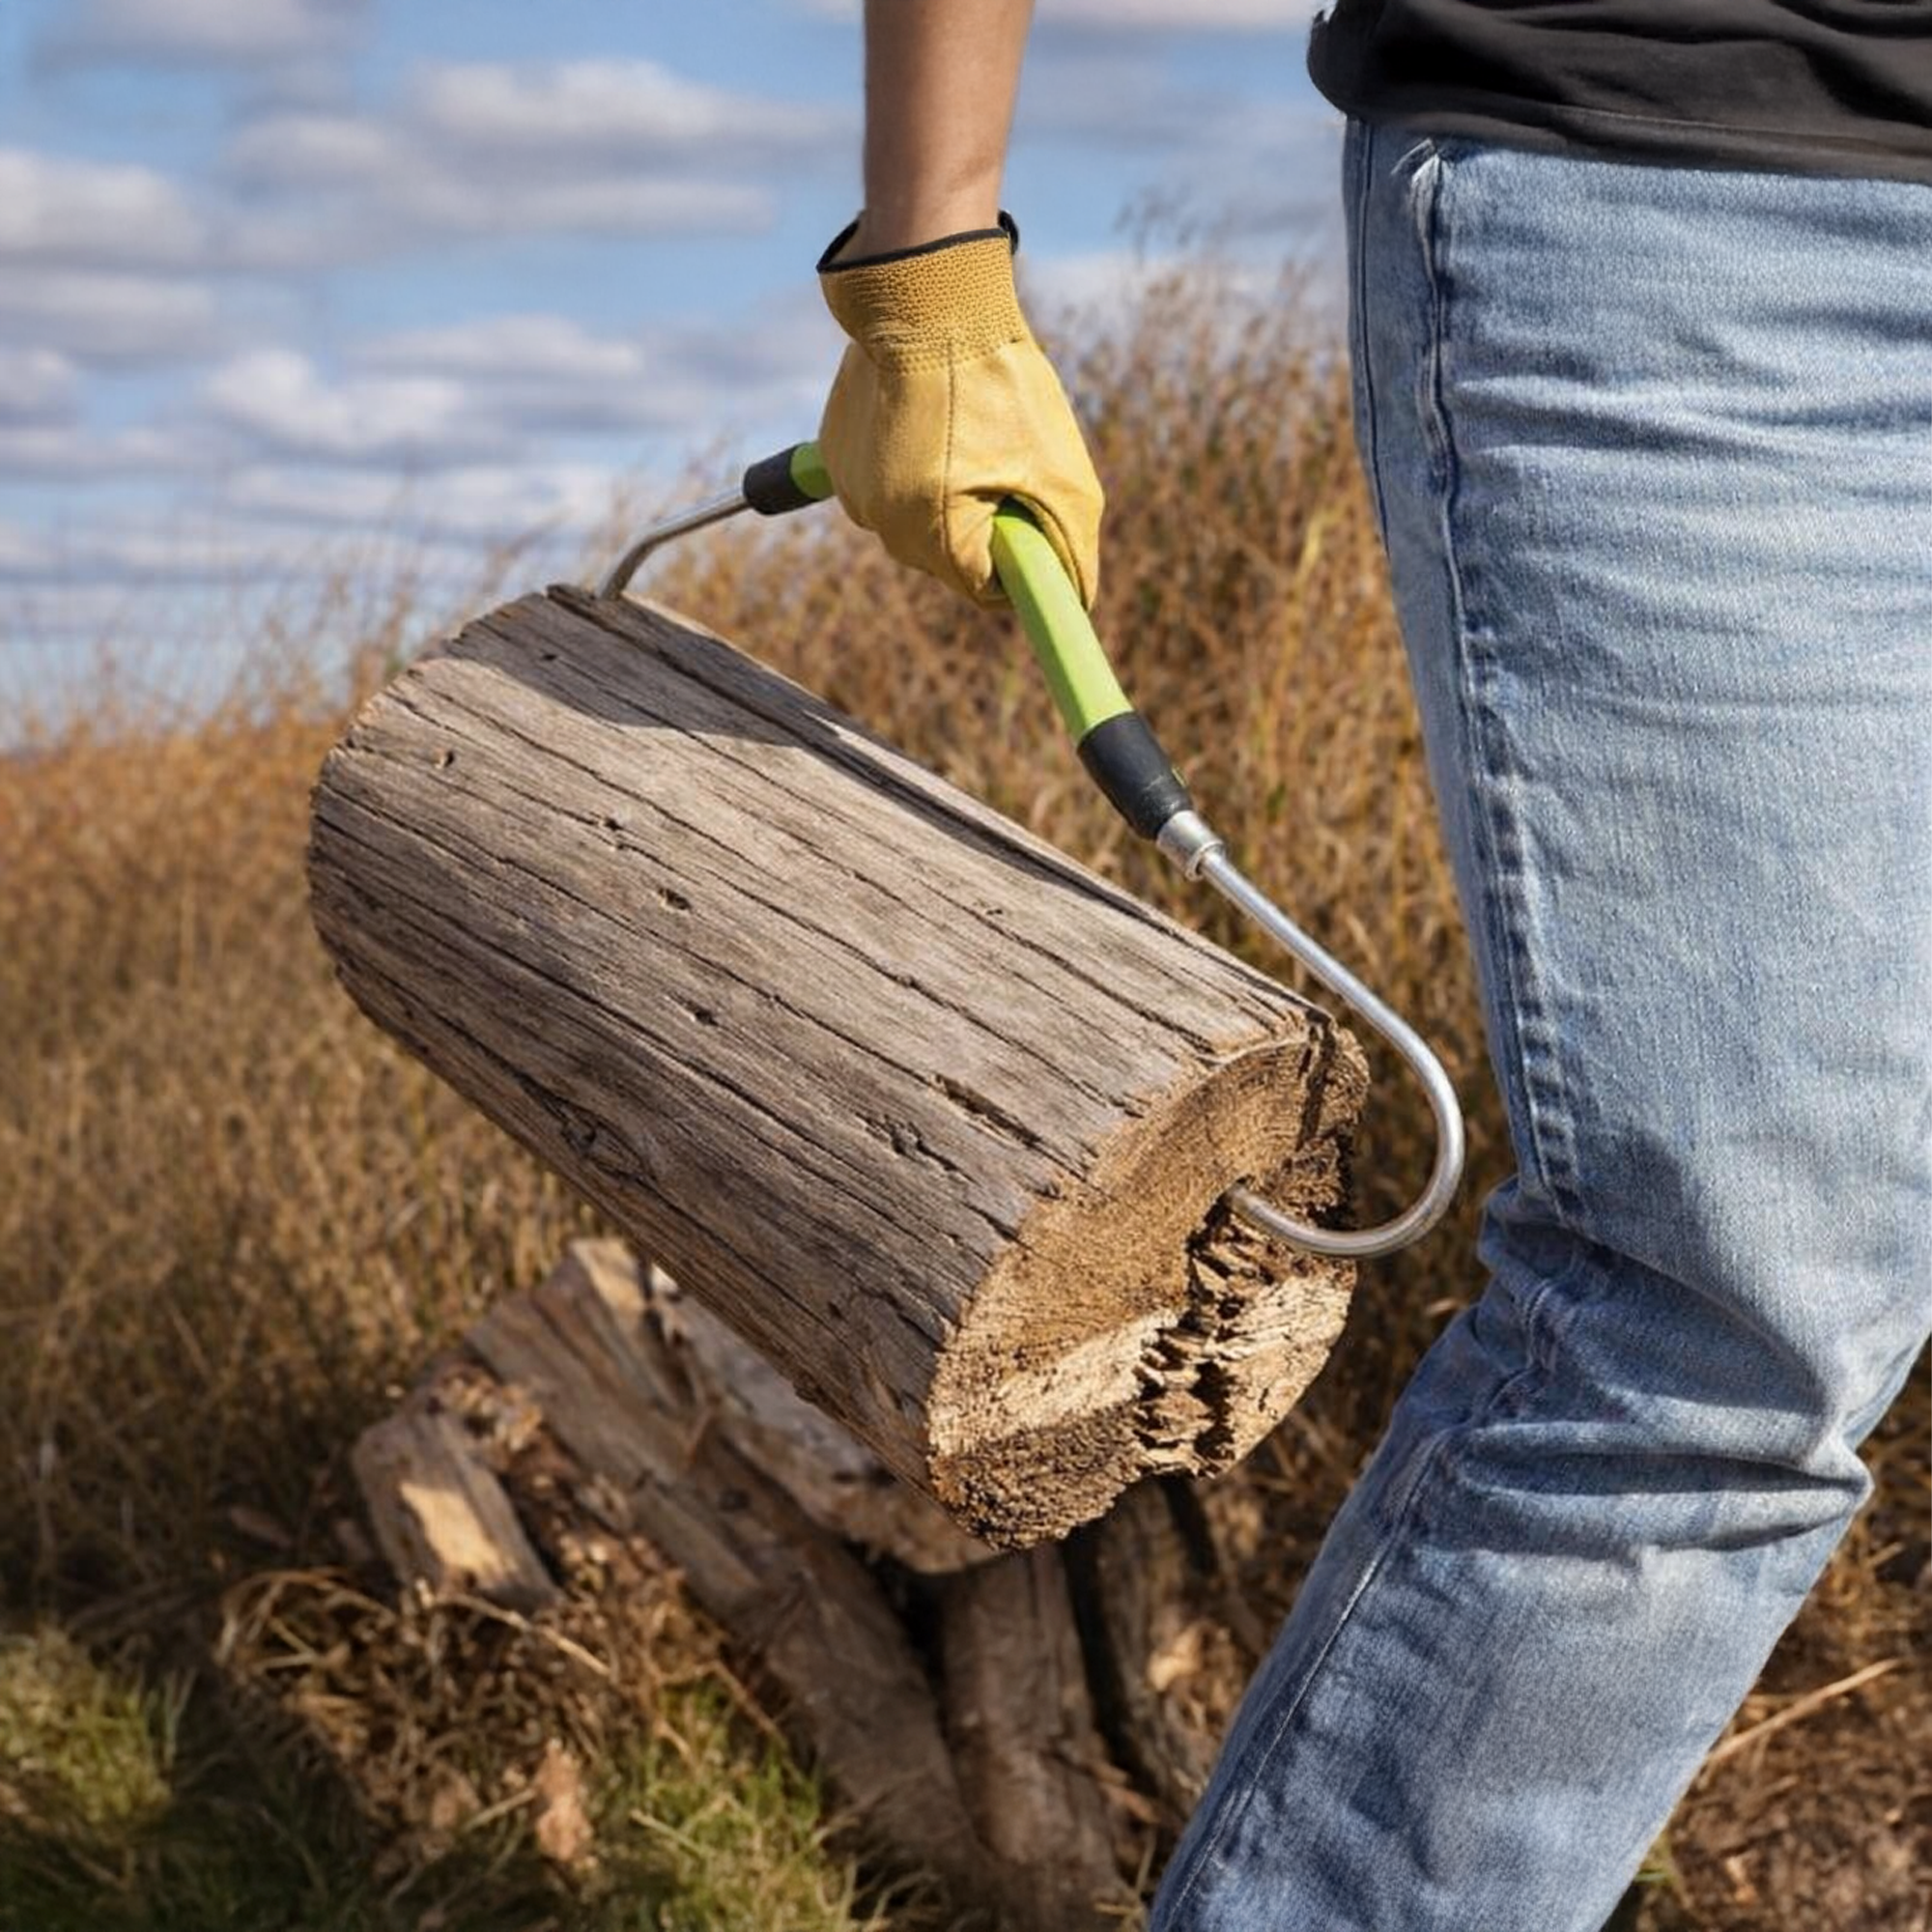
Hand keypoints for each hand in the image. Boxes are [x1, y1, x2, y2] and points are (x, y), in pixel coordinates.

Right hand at [815, 213, 1103, 609]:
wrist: (926, 296)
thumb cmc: (998, 382)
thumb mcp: (1060, 473)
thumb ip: (1072, 549)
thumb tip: (1077, 597)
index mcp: (932, 537)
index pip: (986, 590)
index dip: (1021, 562)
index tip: (1037, 526)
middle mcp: (881, 525)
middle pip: (950, 555)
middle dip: (984, 519)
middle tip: (1005, 458)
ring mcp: (850, 488)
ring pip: (917, 517)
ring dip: (947, 489)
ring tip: (966, 427)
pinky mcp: (834, 455)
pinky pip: (887, 480)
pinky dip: (911, 459)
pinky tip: (928, 413)